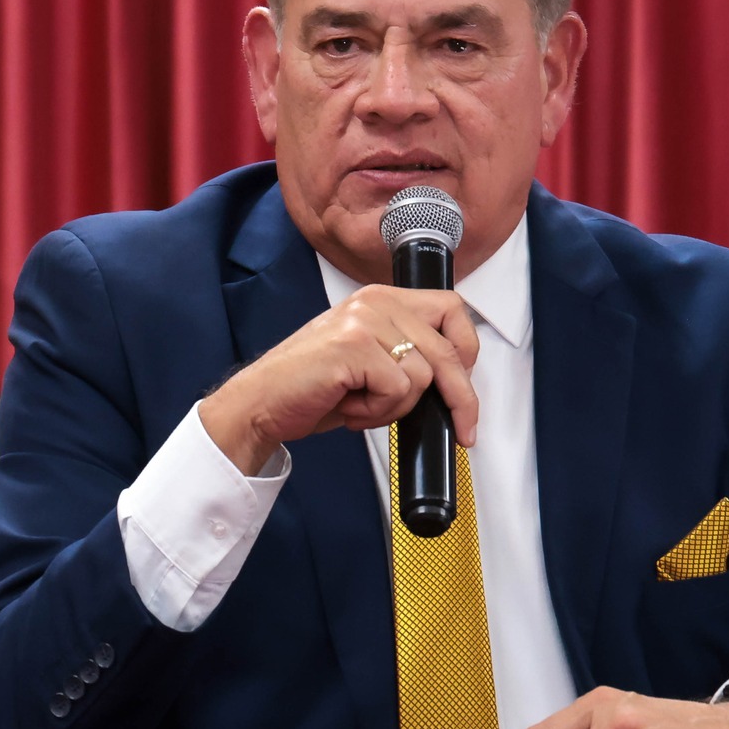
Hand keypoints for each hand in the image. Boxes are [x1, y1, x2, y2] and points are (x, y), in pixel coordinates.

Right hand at [199, 284, 480, 474]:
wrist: (261, 405)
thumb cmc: (311, 388)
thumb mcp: (369, 363)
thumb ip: (407, 356)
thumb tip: (455, 381)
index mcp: (381, 298)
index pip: (451, 309)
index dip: (467, 350)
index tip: (466, 386)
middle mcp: (375, 301)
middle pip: (448, 348)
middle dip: (460, 397)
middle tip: (463, 430)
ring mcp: (363, 321)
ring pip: (424, 375)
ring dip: (396, 406)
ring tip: (360, 405)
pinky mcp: (353, 346)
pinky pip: (398, 389)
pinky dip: (377, 412)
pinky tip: (348, 407)